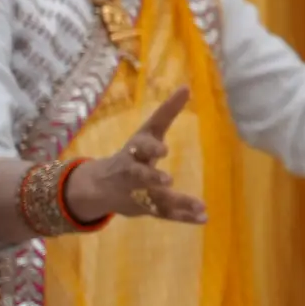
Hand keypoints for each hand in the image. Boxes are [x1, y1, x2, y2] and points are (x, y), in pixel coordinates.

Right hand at [63, 88, 206, 223]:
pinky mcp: (145, 208)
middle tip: (167, 180)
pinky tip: (203, 218)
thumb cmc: (133, 152)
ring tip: (199, 205)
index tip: (163, 149)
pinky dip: (184, 216)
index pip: (139, 147)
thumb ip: (167, 112)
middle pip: (139, 176)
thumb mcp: (147, 131)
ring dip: (176, 202)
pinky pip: (165, 213)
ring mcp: (138, 193)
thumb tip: (187, 87)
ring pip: (155, 198)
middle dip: (151, 178)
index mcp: (134, 151)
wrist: (101, 186)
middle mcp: (132, 173)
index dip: (150, 148)